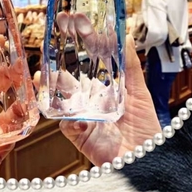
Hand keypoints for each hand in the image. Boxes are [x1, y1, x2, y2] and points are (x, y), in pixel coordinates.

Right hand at [35, 35, 159, 165]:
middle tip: (45, 50)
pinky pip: (67, 127)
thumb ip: (131, 66)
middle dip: (53, 68)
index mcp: (102, 92)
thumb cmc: (146, 128)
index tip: (65, 33)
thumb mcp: (140, 92)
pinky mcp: (80, 138)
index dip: (73, 52)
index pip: (83, 68)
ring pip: (60, 103)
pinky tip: (79, 120)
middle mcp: (89, 104)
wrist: (150, 158)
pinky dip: (70, 122)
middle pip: (66, 84)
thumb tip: (124, 36)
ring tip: (42, 77)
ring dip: (49, 91)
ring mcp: (83, 120)